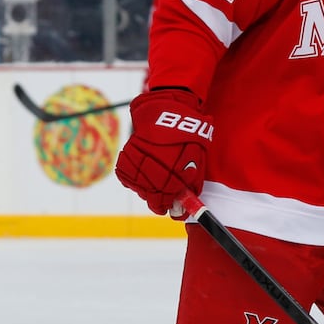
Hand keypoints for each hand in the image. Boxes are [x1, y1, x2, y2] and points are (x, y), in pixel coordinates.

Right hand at [115, 88, 212, 215]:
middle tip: (162, 202)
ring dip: (146, 190)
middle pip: (151, 197)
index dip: (169, 207)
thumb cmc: (187, 138)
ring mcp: (138, 164)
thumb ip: (191, 185)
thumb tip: (185, 205)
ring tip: (154, 184)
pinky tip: (142, 174)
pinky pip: (127, 176)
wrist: (167, 113)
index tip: (171, 210)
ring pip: (139, 188)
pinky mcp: (126, 157)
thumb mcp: (197, 162)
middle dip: (158, 201)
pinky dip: (133, 179)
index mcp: (173, 173)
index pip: (166, 201)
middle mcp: (154, 170)